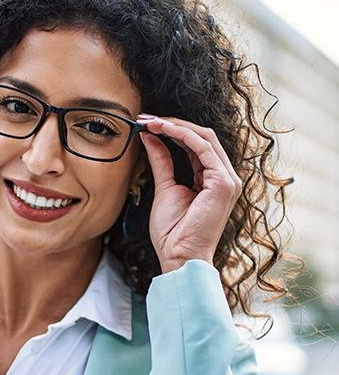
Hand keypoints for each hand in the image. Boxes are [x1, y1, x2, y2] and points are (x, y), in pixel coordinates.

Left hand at [137, 115, 241, 273]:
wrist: (178, 256)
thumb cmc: (172, 232)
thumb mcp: (164, 188)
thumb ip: (161, 161)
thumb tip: (150, 137)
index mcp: (212, 180)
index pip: (196, 145)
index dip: (172, 131)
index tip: (147, 124)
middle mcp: (224, 177)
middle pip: (202, 137)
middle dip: (172, 124)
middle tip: (146, 118)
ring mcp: (227, 180)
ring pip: (204, 138)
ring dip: (175, 126)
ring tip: (150, 121)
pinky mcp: (223, 183)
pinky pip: (203, 148)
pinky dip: (181, 135)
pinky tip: (162, 129)